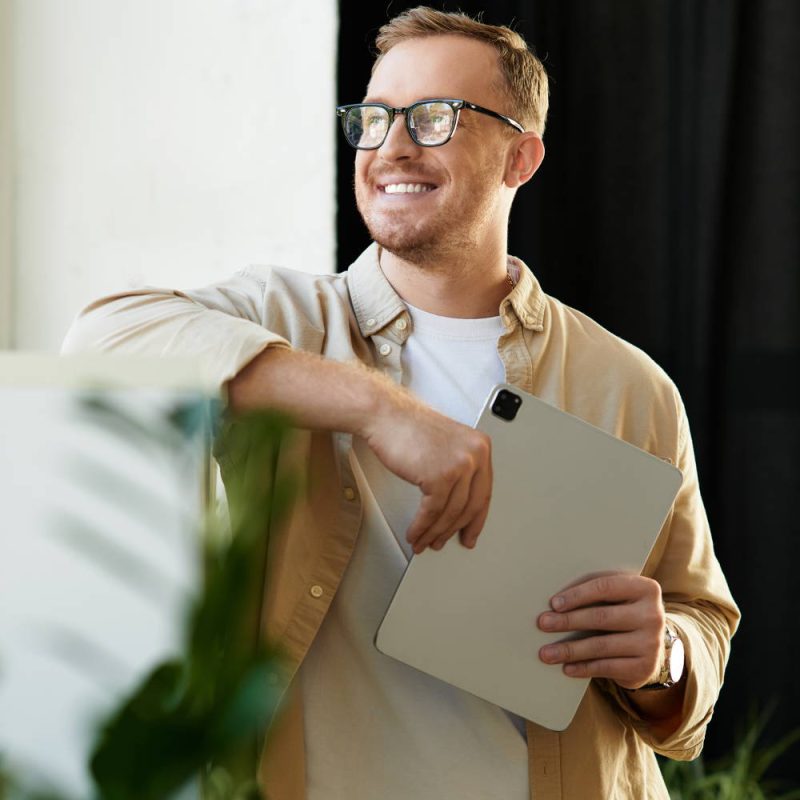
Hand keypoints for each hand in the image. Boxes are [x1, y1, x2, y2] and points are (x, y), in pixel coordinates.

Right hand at [362, 393, 491, 553]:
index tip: (471, 533)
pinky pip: (432, 512)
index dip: (476, 519)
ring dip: (434, 532)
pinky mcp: (439, 476)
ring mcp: (459, 466)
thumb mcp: (447, 445)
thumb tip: (458, 507)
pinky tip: (415, 532)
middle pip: (469, 506)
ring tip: (423, 540)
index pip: (484, 492)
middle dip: (453, 530)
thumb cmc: (409, 427)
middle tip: (442, 541)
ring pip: (450, 513)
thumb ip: (458, 469)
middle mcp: (475, 455)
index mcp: (481, 447)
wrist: (386, 415)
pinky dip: (422, 527)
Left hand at [536, 573, 665, 689]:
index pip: (606, 587)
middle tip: (543, 623)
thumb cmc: (623, 610)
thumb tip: (555, 601)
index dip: (577, 595)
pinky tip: (566, 667)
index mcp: (645, 588)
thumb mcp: (617, 596)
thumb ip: (595, 591)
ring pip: (601, 645)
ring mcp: (651, 643)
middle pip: (601, 617)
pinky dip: (583, 667)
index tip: (554, 603)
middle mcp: (653, 615)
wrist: (650, 643)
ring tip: (546, 652)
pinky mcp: (645, 667)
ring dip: (569, 649)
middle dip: (567, 621)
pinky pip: (607, 667)